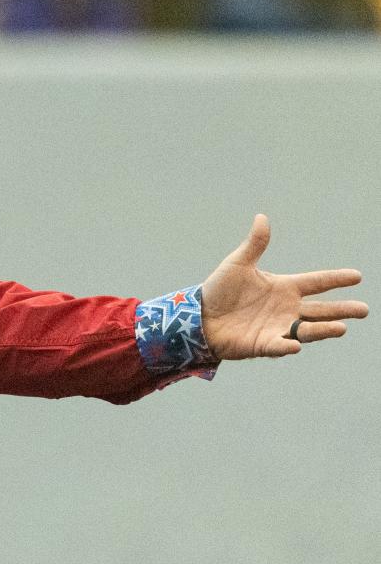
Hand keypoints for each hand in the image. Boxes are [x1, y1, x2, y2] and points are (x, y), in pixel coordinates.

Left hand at [203, 215, 367, 360]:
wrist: (199, 316)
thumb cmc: (220, 290)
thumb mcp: (238, 264)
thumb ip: (255, 244)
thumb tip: (262, 217)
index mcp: (285, 287)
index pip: (316, 283)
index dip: (336, 279)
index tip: (357, 276)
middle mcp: (287, 309)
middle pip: (321, 309)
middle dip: (342, 310)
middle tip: (363, 310)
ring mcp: (278, 327)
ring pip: (307, 329)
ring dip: (324, 329)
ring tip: (342, 328)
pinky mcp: (264, 344)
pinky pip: (279, 345)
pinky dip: (287, 345)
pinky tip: (294, 344)